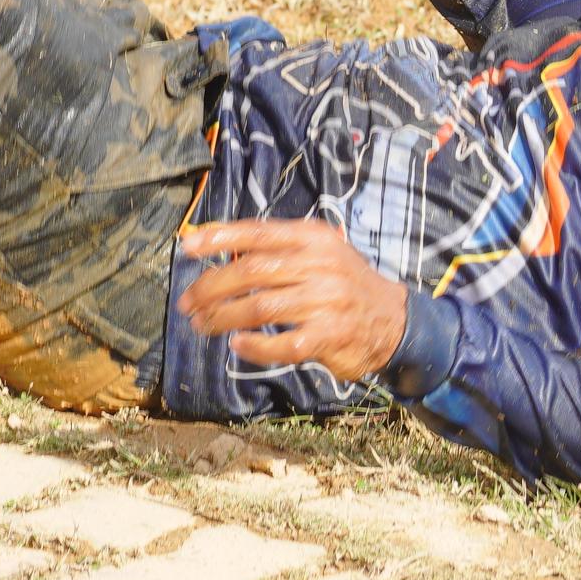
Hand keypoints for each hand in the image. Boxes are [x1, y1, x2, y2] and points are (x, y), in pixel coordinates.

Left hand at [177, 222, 409, 383]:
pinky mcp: (329, 336)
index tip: (186, 247)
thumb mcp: (320, 252)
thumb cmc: (344, 283)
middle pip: (251, 272)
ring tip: (202, 324)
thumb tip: (222, 253)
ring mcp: (325, 301)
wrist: (394, 320)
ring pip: (260, 308)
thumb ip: (279, 250)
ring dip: (223, 318)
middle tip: (187, 302)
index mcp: (313, 238)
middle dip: (211, 287)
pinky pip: (281, 344)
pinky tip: (237, 345)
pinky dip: (254, 347)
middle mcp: (319, 265)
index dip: (219, 239)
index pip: (258, 232)